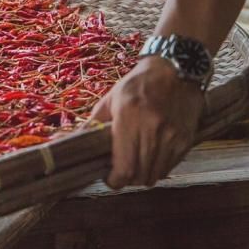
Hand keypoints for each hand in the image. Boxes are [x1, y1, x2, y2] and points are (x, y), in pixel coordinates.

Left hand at [87, 57, 204, 188]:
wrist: (176, 69)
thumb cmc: (138, 84)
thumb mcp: (110, 100)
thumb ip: (92, 125)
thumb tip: (63, 141)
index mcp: (129, 118)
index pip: (124, 168)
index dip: (114, 180)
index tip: (109, 177)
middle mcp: (153, 129)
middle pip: (139, 176)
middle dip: (127, 178)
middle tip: (120, 169)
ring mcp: (172, 136)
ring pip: (155, 175)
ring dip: (143, 175)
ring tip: (136, 162)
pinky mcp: (186, 139)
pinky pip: (169, 167)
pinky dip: (158, 167)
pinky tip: (152, 154)